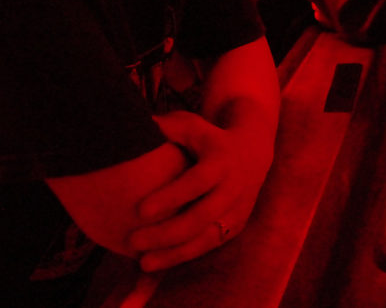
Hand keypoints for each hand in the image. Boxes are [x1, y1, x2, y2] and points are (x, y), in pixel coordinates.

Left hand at [127, 111, 273, 271]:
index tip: (140, 210)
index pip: (196, 182)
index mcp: (222, 161)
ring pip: (206, 238)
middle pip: (200, 217)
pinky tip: (159, 261)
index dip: (170, 196)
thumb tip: (141, 124)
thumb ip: (169, 127)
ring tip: (142, 262)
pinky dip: (184, 255)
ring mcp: (238, 209)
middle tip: (132, 241)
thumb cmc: (210, 137)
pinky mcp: (237, 225)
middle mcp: (233, 188)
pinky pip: (210, 245)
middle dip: (166, 232)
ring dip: (174, 252)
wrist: (253, 150)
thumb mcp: (194, 126)